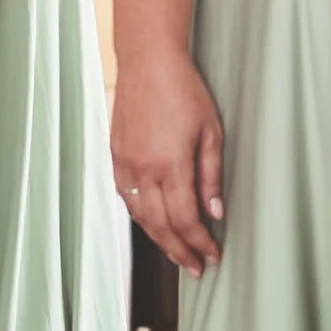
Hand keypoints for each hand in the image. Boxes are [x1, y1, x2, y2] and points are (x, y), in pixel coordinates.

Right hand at [112, 45, 223, 276]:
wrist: (147, 62)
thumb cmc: (184, 90)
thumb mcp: (211, 132)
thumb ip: (211, 175)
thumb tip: (215, 212)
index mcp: (171, 165)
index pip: (185, 220)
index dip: (199, 243)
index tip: (212, 257)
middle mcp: (144, 170)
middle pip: (161, 226)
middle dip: (180, 251)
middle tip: (195, 267)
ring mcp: (125, 164)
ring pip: (140, 216)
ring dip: (159, 239)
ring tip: (177, 252)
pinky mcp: (115, 156)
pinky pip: (127, 198)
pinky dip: (141, 217)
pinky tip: (153, 223)